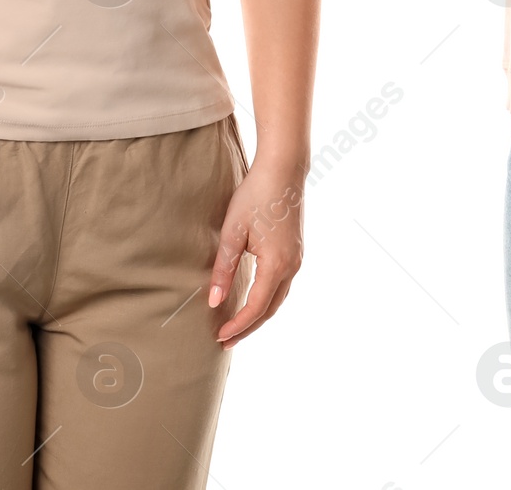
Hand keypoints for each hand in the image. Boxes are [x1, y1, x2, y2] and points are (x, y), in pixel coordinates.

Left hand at [208, 156, 305, 348]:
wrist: (283, 169)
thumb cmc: (255, 196)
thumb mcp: (232, 232)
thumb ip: (223, 269)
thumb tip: (212, 302)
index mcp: (276, 265)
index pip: (256, 308)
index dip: (238, 326)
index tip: (219, 337)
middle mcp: (292, 266)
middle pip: (270, 309)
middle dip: (248, 327)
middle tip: (226, 341)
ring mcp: (297, 259)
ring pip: (278, 298)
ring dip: (259, 314)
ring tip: (237, 325)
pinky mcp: (296, 251)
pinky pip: (282, 284)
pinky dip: (267, 299)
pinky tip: (253, 299)